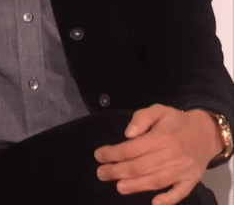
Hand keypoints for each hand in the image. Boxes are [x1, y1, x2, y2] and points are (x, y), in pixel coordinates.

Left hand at [94, 104, 221, 204]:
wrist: (207, 132)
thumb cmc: (176, 121)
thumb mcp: (158, 110)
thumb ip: (141, 118)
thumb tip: (128, 134)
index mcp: (162, 137)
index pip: (132, 148)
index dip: (113, 153)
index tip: (98, 156)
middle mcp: (172, 155)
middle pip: (140, 167)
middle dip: (117, 171)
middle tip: (101, 173)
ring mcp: (183, 169)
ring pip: (156, 181)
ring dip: (136, 186)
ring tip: (118, 187)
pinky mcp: (192, 180)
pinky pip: (180, 192)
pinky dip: (168, 199)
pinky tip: (155, 203)